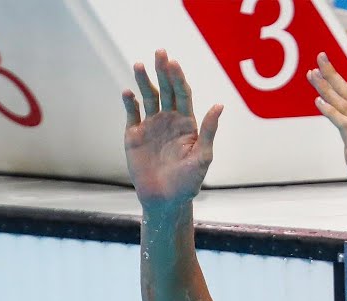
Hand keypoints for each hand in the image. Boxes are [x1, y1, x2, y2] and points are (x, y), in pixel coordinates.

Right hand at [123, 50, 222, 209]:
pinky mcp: (134, 135)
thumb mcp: (202, 157)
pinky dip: (129, 103)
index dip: (178, 78)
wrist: (165, 200)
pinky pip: (132, 114)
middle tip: (159, 53)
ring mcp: (151, 126)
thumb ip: (208, 131)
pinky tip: (127, 92)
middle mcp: (169, 120)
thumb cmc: (188, 182)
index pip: (182, 94)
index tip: (173, 63)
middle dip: (162, 71)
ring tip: (139, 65)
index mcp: (187, 123)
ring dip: (143, 81)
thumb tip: (219, 105)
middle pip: (166, 90)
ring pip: (148, 98)